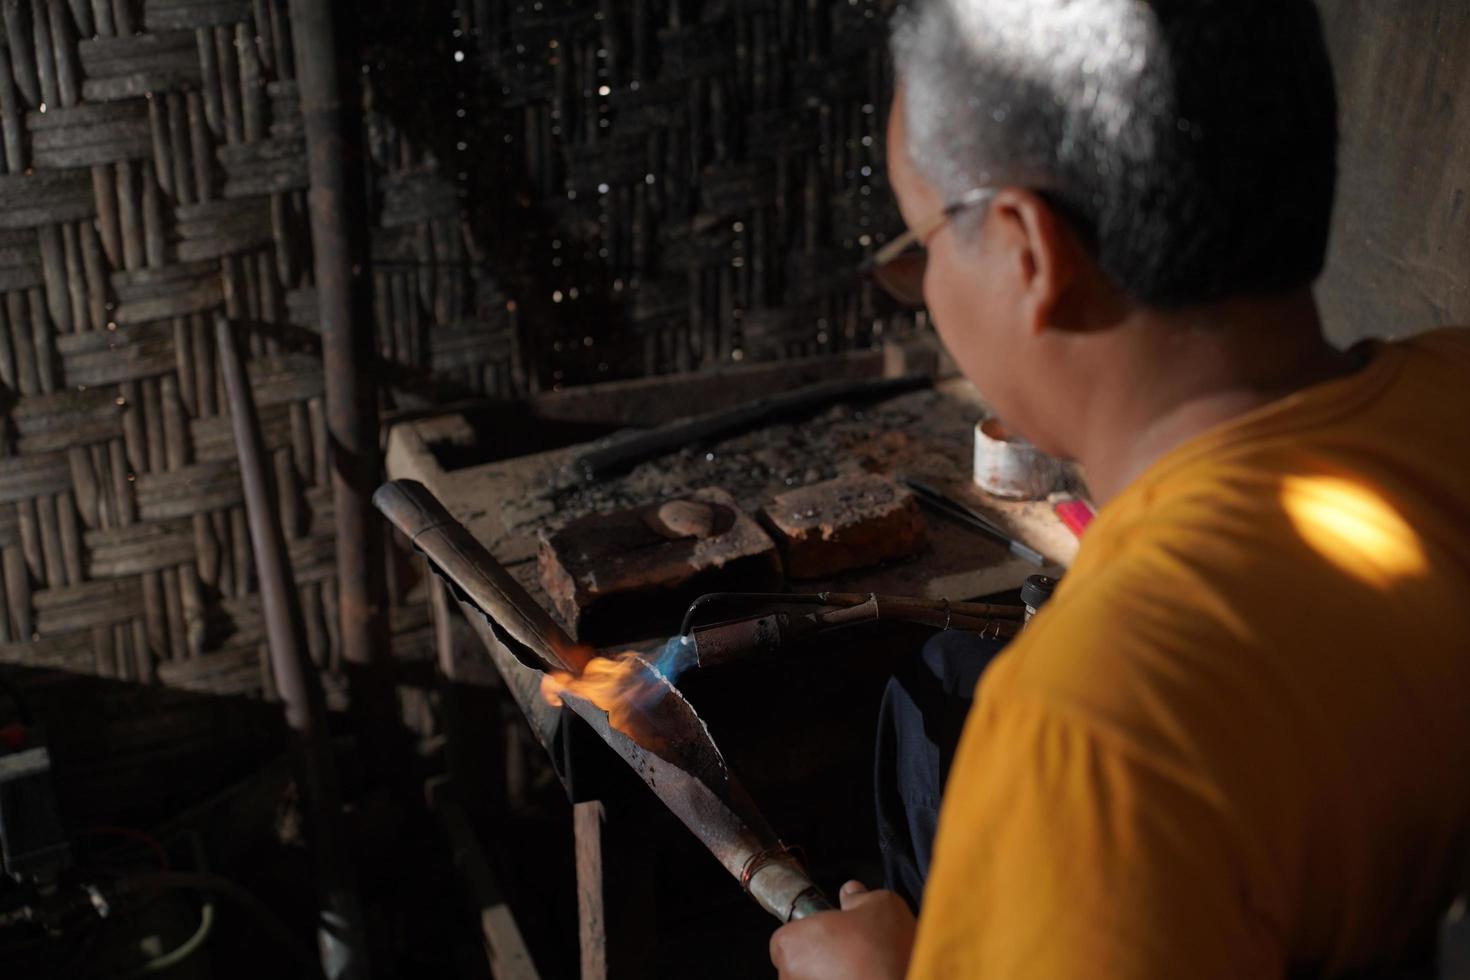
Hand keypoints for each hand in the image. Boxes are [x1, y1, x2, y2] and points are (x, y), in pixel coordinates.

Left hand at [769, 881, 916, 979]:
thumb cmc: (885, 949)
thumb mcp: (879, 904)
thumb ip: (859, 898)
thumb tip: (851, 893)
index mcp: (790, 944)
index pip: (786, 941)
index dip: (811, 938)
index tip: (833, 938)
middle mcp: (789, 978)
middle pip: (798, 969)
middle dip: (821, 964)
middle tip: (854, 958)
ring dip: (833, 979)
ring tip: (865, 974)